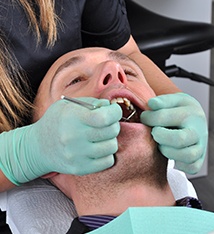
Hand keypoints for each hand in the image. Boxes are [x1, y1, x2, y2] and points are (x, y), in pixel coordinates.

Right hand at [0, 97, 121, 184]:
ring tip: (101, 136)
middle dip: (114, 124)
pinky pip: (108, 161)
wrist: (38, 147)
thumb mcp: (69, 105)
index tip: (114, 111)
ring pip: (112, 147)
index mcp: (72, 118)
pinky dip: (107, 153)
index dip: (115, 112)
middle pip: (111, 131)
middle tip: (107, 123)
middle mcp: (74, 138)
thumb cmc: (57, 121)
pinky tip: (98, 148)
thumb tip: (110, 107)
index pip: (104, 117)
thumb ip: (91, 103)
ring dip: (111, 139)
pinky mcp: (80, 169)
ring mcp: (77, 156)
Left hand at [140, 93, 207, 173]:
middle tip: (154, 132)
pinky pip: (191, 168)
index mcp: (191, 113)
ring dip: (168, 151)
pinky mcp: (200, 159)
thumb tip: (151, 104)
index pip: (164, 117)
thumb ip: (162, 101)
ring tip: (162, 143)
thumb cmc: (179, 109)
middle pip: (179, 139)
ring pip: (186, 156)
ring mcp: (201, 146)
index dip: (149, 118)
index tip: (144, 117)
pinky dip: (179, 164)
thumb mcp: (173, 100)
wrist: (195, 118)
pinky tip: (171, 152)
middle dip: (160, 136)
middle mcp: (199, 131)